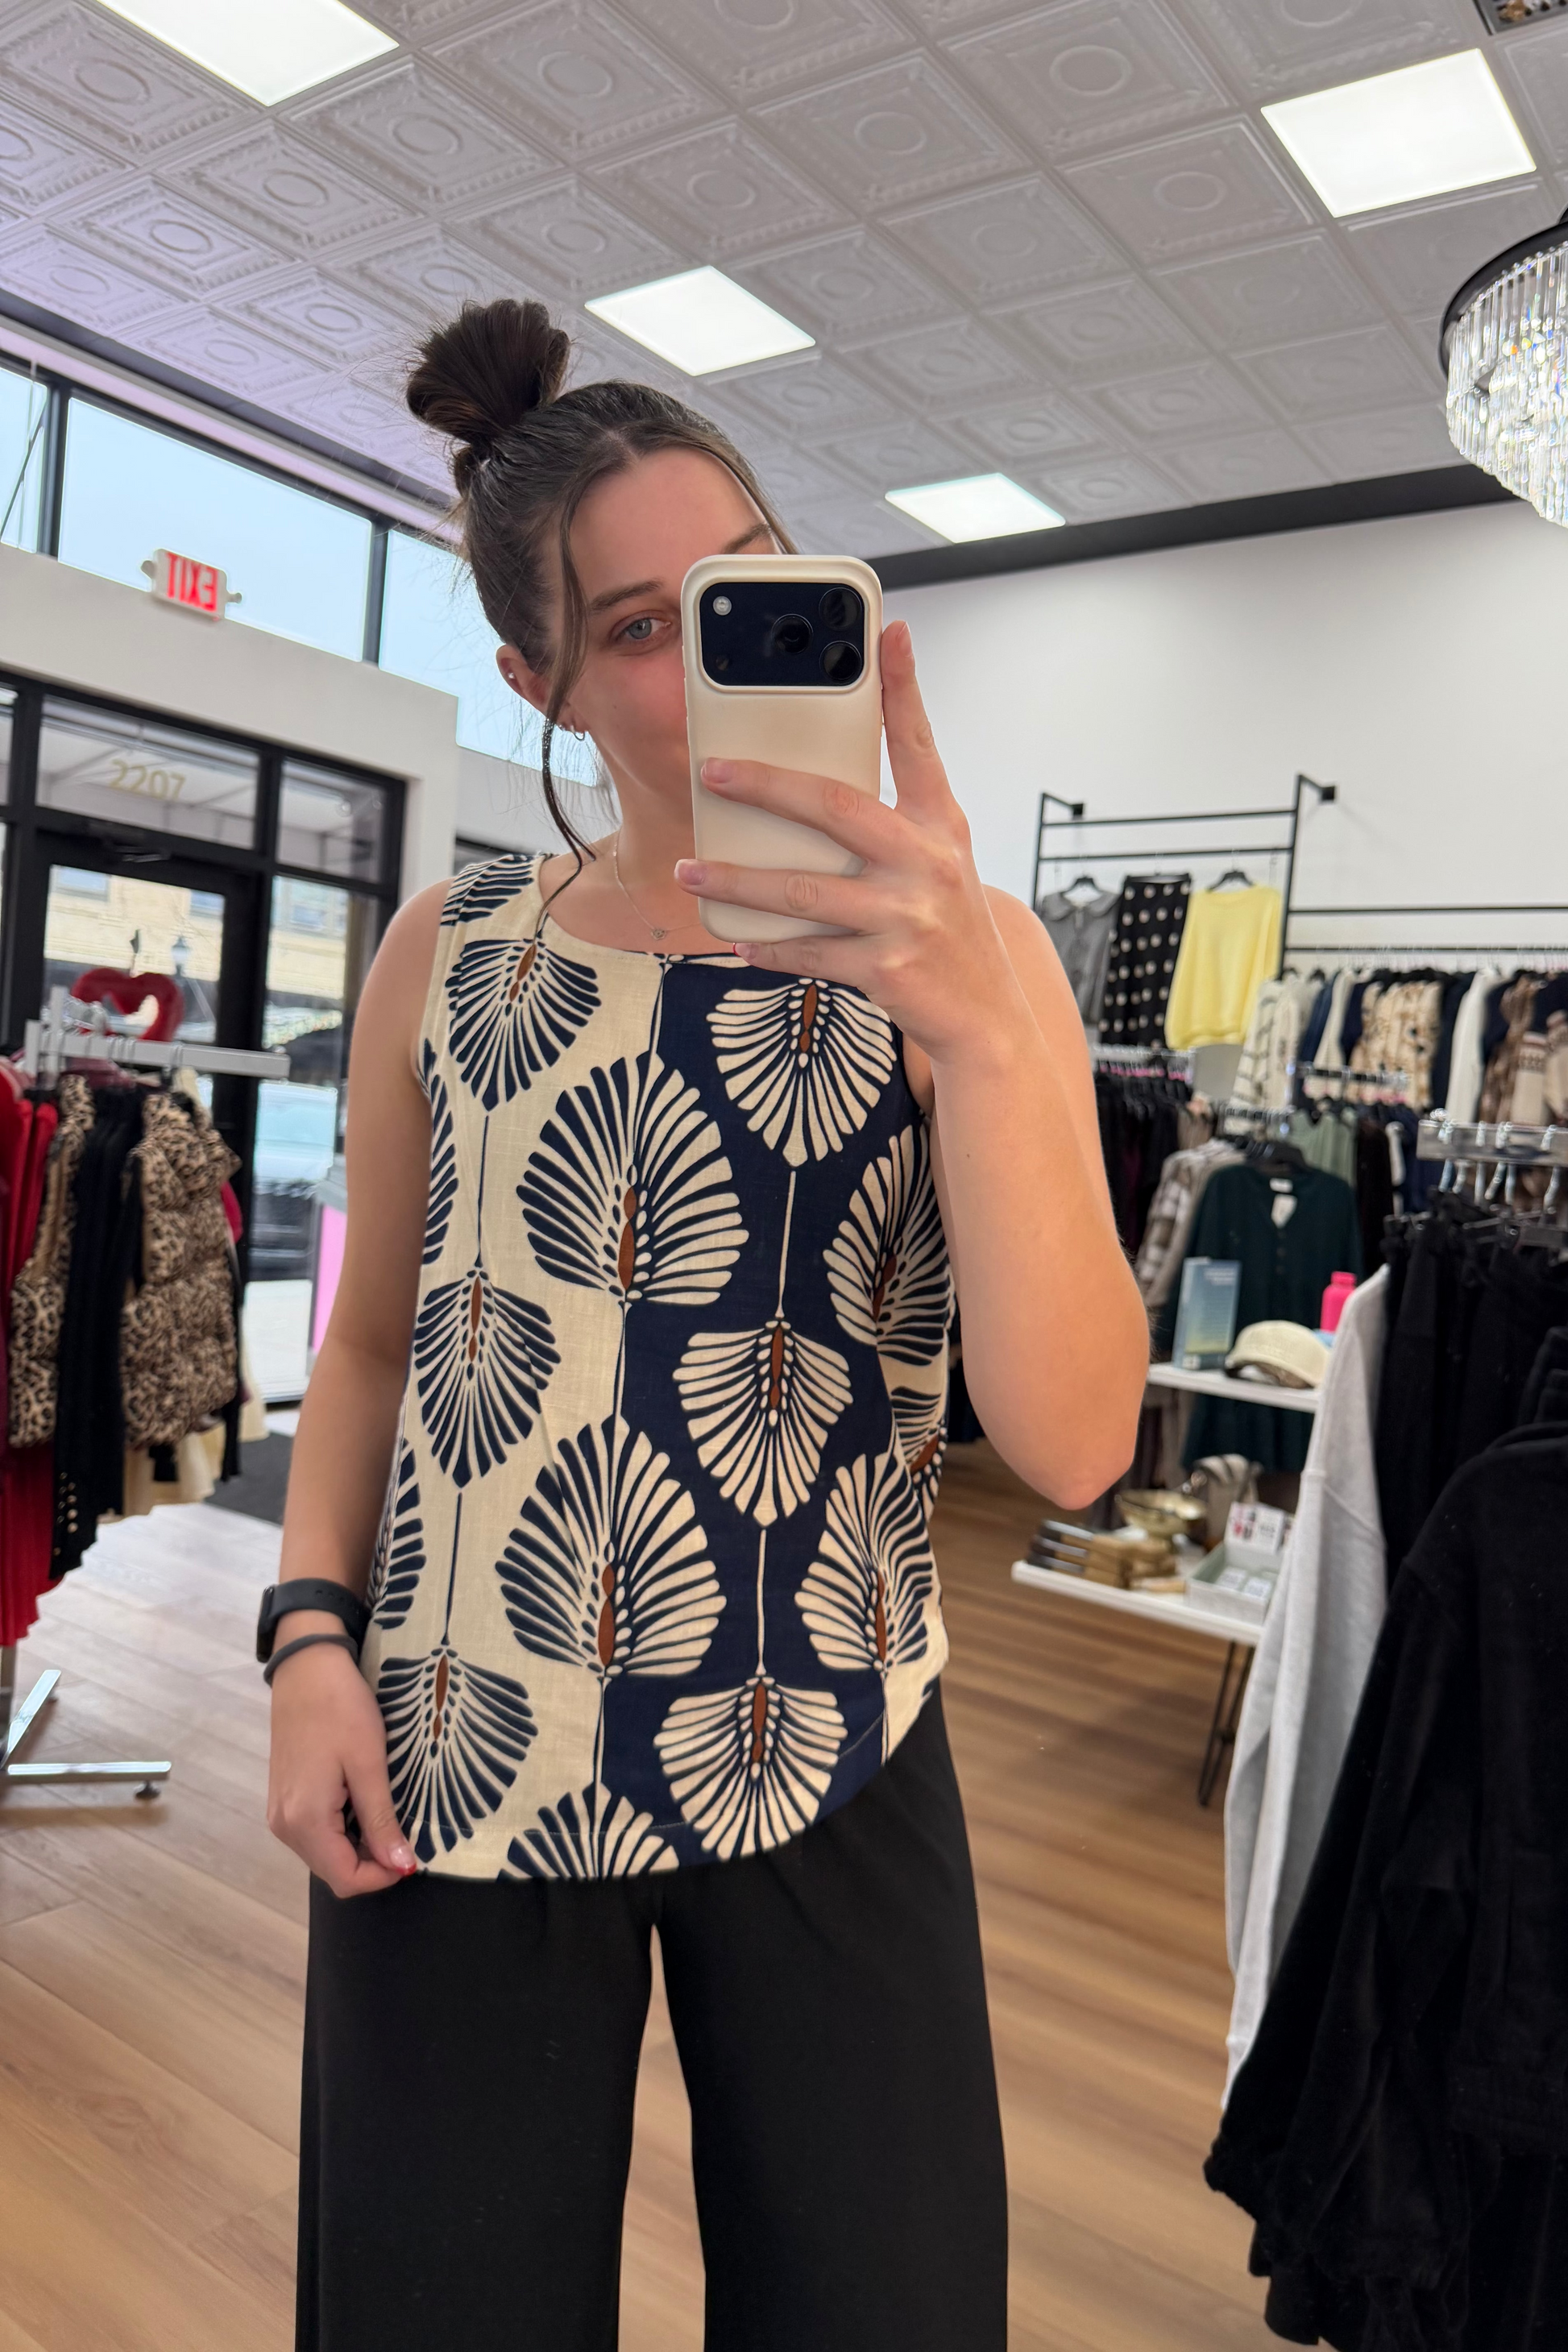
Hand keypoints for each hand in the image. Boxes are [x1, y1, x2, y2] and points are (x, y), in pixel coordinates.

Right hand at [266, 1643, 416, 1895]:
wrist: (306, 1668)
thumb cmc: (341, 1709)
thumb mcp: (369, 1764)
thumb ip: (381, 1820)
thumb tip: (401, 1866)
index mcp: (306, 1820)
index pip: (345, 1879)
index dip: (383, 1876)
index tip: (411, 1853)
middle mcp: (285, 1826)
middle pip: (332, 1871)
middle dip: (371, 1862)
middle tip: (403, 1830)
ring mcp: (280, 1813)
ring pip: (324, 1855)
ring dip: (357, 1846)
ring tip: (384, 1812)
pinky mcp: (282, 1800)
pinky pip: (314, 1834)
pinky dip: (342, 1831)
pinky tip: (361, 1802)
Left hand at [674, 620, 1027, 1065]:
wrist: (988, 1014)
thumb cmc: (949, 926)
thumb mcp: (941, 859)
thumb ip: (894, 818)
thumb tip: (814, 788)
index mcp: (941, 824)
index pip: (920, 743)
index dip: (904, 687)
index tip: (887, 633)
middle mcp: (927, 862)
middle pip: (834, 807)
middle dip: (766, 785)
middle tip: (713, 771)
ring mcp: (906, 916)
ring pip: (801, 890)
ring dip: (737, 880)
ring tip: (690, 870)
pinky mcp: (885, 968)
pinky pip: (808, 952)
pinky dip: (766, 947)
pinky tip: (734, 937)